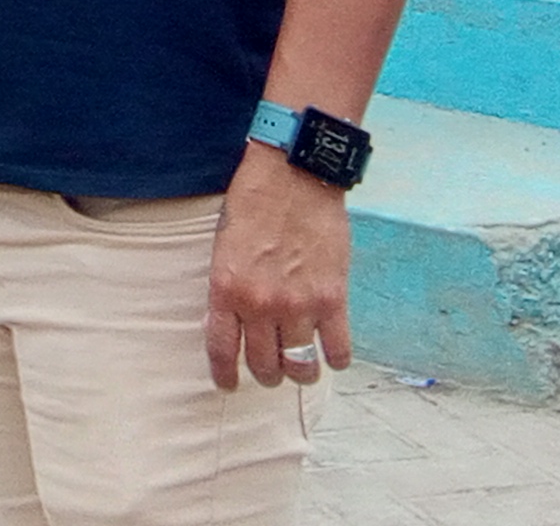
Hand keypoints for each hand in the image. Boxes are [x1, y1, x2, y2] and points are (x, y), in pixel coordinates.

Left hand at [205, 144, 351, 389]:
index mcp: (226, 289)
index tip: (227, 385)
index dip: (224, 375)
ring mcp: (298, 305)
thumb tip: (232, 324)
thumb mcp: (223, 245)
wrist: (294, 174)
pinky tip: (331, 355)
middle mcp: (261, 304)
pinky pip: (337, 350)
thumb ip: (228, 287)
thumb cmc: (253, 202)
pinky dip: (335, 359)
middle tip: (270, 371)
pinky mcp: (332, 299)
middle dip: (266, 374)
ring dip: (300, 373)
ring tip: (301, 367)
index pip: (222, 350)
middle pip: (264, 366)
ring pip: (300, 366)